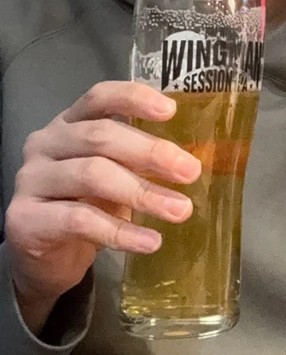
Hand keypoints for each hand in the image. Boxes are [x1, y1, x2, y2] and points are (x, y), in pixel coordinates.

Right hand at [4, 81, 200, 332]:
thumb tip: (190, 160)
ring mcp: (31, 179)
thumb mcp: (114, 174)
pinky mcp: (24, 218)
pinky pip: (79, 220)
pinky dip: (121, 231)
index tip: (171, 110)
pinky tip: (150, 241)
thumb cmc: (86, 204)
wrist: (43, 257)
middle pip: (101, 137)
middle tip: (191, 171)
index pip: (99, 97)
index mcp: (69, 122)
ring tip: (181, 210)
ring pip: (93, 175)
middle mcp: (46, 143)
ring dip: (143, 193)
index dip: (134, 98)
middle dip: (151, 152)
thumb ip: (139, 159)